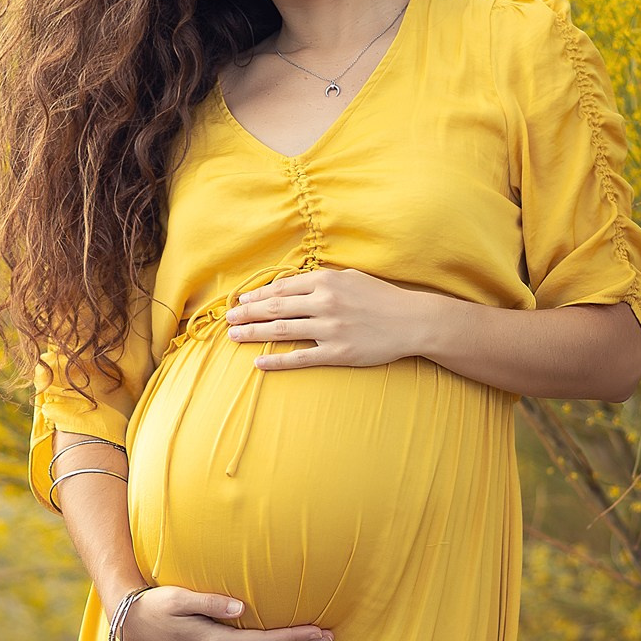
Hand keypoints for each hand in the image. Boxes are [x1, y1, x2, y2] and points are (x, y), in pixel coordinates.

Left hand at [225, 266, 440, 370]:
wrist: (411, 321)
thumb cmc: (380, 297)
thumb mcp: (350, 277)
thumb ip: (320, 280)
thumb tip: (290, 285)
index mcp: (326, 281)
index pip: (281, 288)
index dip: (256, 295)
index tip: (240, 301)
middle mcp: (325, 303)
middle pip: (274, 309)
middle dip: (247, 314)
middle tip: (228, 319)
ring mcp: (330, 329)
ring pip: (281, 332)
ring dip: (253, 334)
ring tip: (234, 336)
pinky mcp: (337, 353)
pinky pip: (300, 358)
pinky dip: (276, 361)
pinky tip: (259, 363)